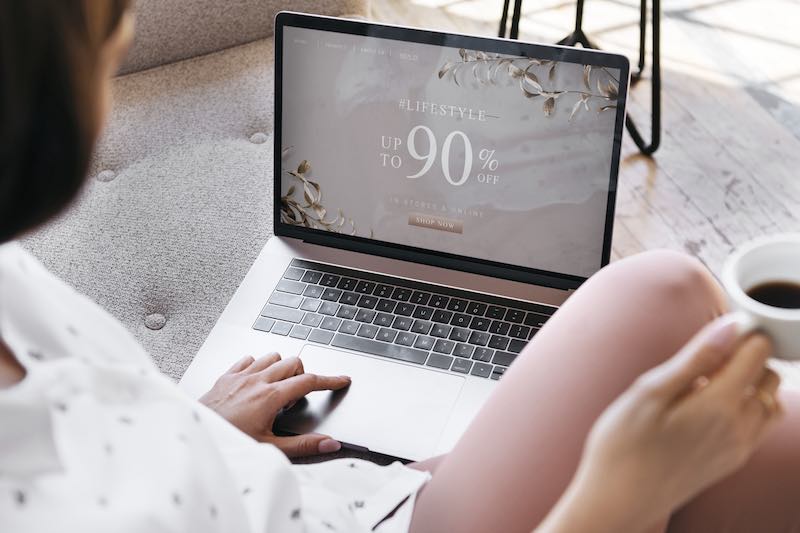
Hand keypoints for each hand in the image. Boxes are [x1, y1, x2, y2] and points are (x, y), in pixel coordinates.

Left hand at [199, 353, 349, 456]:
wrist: (196, 435)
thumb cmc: (228, 441)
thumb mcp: (269, 447)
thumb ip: (303, 444)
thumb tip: (329, 444)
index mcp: (270, 397)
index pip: (309, 381)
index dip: (329, 380)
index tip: (341, 380)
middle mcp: (256, 381)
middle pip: (293, 363)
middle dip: (303, 375)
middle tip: (299, 396)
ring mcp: (240, 376)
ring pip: (272, 357)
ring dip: (281, 368)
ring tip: (279, 388)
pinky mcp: (226, 376)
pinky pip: (248, 359)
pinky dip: (258, 366)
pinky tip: (256, 381)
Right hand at [538, 316, 782, 532]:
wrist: (616, 502)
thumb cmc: (621, 447)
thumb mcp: (648, 392)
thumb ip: (695, 358)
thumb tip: (732, 327)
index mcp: (719, 405)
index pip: (757, 353)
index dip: (741, 334)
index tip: (714, 334)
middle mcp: (739, 428)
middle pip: (770, 376)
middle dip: (747, 357)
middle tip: (704, 357)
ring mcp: (738, 448)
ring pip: (770, 402)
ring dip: (750, 383)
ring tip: (706, 382)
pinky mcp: (730, 462)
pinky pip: (758, 426)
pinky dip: (747, 407)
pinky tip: (708, 408)